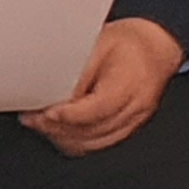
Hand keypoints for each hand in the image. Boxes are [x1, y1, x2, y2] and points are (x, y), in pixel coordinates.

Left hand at [27, 18, 183, 155]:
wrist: (156, 48)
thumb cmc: (129, 43)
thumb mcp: (98, 44)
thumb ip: (76, 71)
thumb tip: (49, 92)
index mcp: (131, 81)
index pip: (98, 109)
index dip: (68, 115)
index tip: (45, 112)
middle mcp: (136, 107)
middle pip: (92, 130)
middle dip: (58, 128)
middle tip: (32, 118)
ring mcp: (134, 121)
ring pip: (92, 143)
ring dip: (63, 137)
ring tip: (42, 123)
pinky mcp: (128, 129)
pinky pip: (97, 145)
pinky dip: (75, 141)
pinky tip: (60, 131)